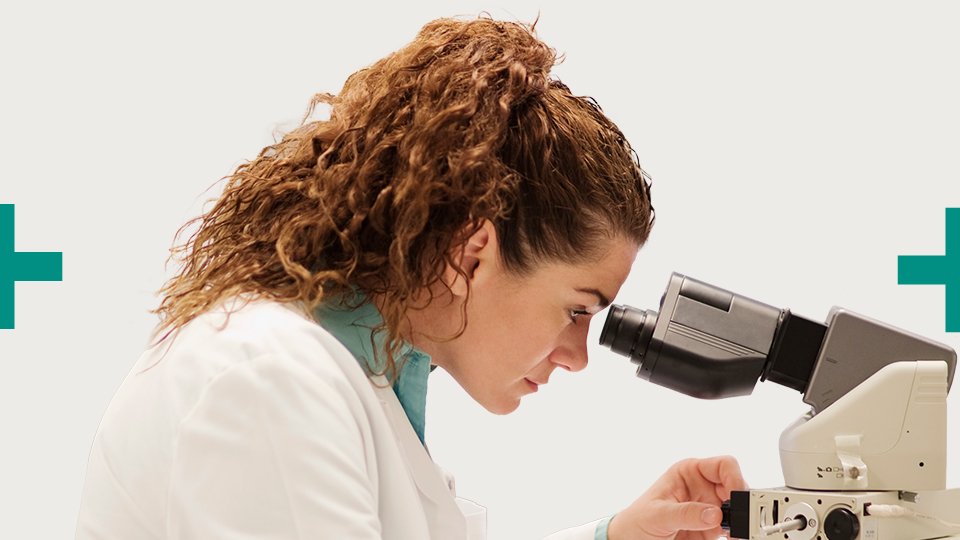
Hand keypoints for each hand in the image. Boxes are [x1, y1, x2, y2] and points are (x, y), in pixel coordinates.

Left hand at [607, 456, 747, 539]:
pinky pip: (733, 529)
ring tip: (739, 531)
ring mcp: (709, 508)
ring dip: (742, 519)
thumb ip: (684, 513)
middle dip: (741, 500)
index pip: (722, 465)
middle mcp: (703, 487)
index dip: (734, 476)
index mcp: (689, 471)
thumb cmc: (637, 520)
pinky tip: (734, 537)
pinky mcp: (711, 529)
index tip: (737, 495)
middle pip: (735, 487)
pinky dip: (738, 533)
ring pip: (738, 509)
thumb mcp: (657, 514)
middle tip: (743, 517)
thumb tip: (714, 514)